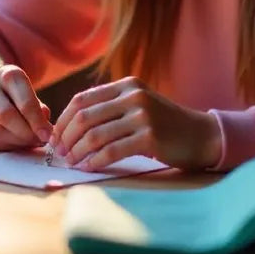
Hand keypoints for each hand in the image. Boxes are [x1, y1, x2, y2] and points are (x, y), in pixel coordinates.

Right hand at [0, 65, 51, 149]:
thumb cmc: (16, 94)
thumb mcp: (29, 94)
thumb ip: (38, 111)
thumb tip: (45, 131)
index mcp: (8, 74)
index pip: (24, 102)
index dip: (37, 122)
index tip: (47, 135)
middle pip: (6, 116)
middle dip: (26, 133)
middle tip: (38, 141)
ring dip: (15, 142)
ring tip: (28, 142)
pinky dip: (5, 145)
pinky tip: (15, 143)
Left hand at [49, 76, 221, 170]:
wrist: (200, 135)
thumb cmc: (164, 124)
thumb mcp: (138, 105)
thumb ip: (110, 108)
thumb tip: (69, 126)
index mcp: (126, 85)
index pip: (82, 99)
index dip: (63, 120)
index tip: (55, 137)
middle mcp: (133, 96)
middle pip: (84, 117)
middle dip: (66, 138)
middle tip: (59, 153)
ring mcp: (142, 116)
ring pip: (95, 135)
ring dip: (77, 152)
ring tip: (71, 162)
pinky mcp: (150, 137)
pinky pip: (111, 151)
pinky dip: (95, 161)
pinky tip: (88, 168)